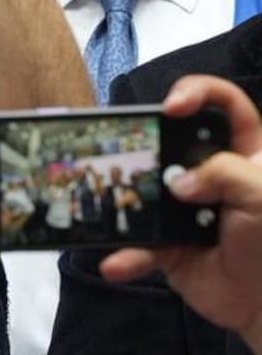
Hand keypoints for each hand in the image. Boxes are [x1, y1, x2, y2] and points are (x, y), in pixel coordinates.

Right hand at [100, 76, 261, 354]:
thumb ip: (224, 173)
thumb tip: (179, 182)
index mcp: (244, 153)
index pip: (225, 105)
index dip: (198, 93)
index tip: (173, 106)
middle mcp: (210, 175)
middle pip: (170, 142)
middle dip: (147, 143)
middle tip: (130, 150)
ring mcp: (184, 209)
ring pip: (145, 191)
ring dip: (125, 199)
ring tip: (110, 204)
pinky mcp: (168, 245)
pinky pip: (139, 246)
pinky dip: (126, 255)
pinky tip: (118, 261)